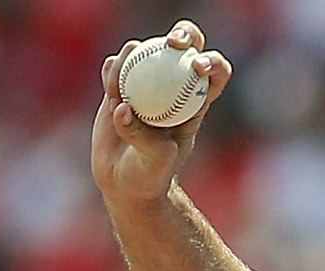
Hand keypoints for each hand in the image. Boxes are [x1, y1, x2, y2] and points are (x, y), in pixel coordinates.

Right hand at [92, 20, 232, 208]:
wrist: (124, 182)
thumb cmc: (149, 176)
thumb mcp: (153, 162)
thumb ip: (142, 137)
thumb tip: (124, 108)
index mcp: (196, 103)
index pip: (214, 75)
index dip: (213, 63)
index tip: (198, 67)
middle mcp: (173, 88)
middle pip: (184, 49)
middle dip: (184, 35)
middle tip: (172, 43)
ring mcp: (145, 84)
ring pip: (145, 53)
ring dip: (136, 54)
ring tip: (124, 74)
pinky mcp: (119, 87)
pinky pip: (115, 68)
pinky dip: (112, 69)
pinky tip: (110, 78)